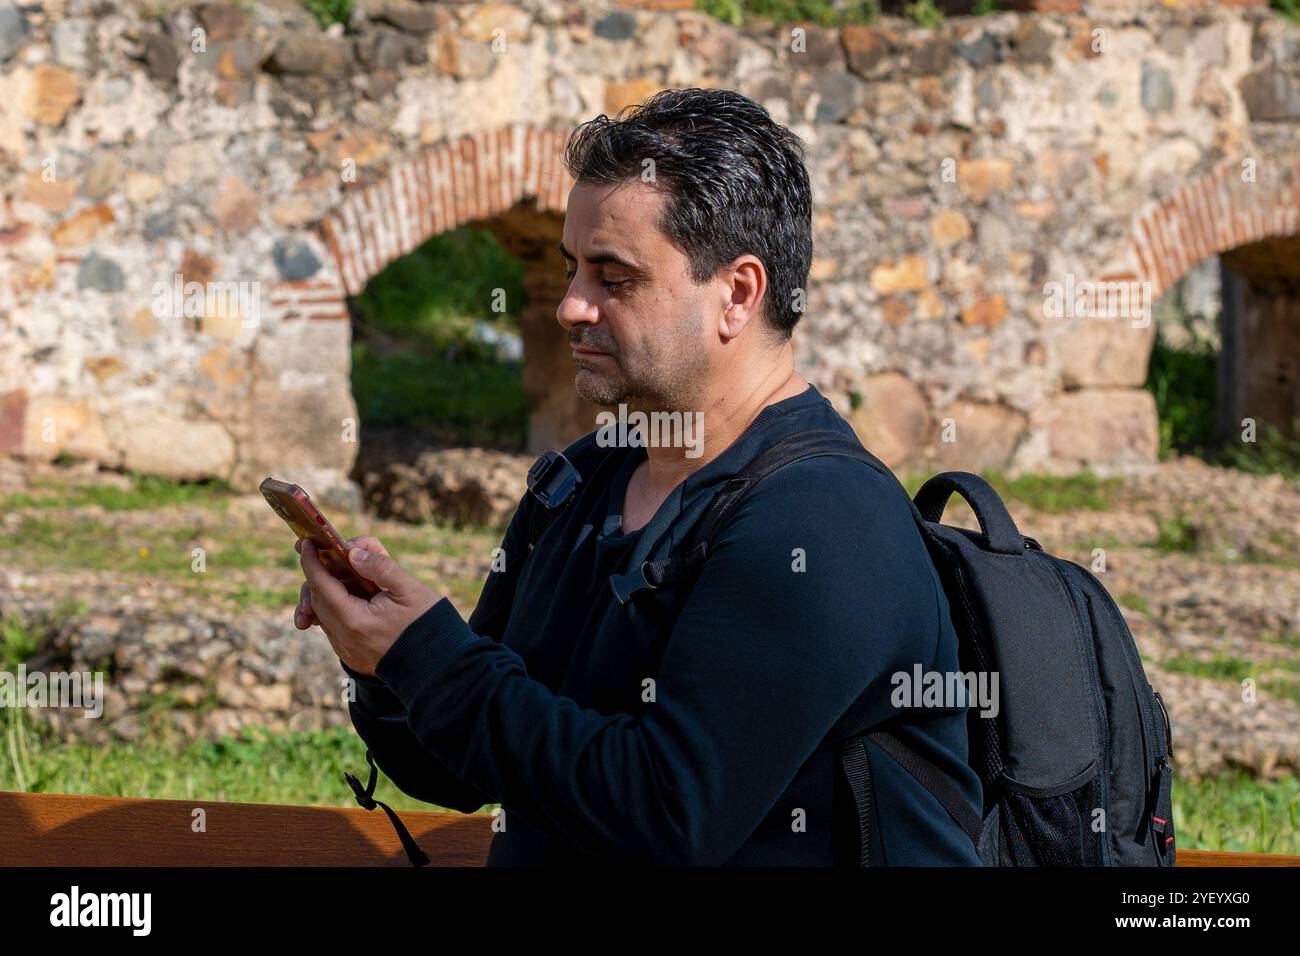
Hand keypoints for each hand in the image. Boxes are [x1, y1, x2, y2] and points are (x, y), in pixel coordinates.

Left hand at [294, 535, 442, 676]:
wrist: (440, 665)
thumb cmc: (427, 624)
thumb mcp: (409, 589)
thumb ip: (380, 566)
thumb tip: (353, 552)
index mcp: (354, 620)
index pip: (320, 584)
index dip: (311, 561)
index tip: (307, 543)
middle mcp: (344, 638)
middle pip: (316, 600)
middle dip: (317, 574)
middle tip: (328, 554)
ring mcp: (347, 649)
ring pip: (323, 614)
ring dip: (326, 591)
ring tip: (345, 573)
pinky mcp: (352, 655)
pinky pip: (334, 627)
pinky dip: (336, 607)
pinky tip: (353, 596)